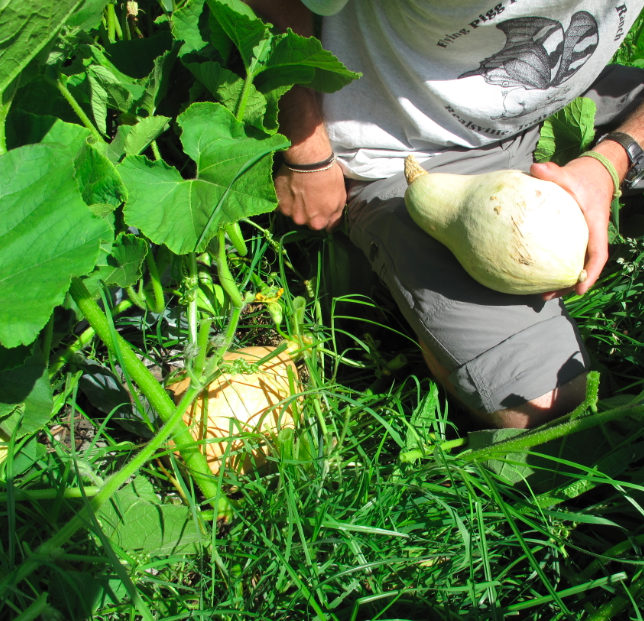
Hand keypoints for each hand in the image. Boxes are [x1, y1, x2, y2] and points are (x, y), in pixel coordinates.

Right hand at [275, 161, 346, 231]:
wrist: (308, 160)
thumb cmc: (328, 178)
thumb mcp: (340, 199)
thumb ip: (335, 217)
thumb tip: (330, 229)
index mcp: (317, 223)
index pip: (319, 225)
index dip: (321, 214)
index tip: (321, 203)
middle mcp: (301, 221)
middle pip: (304, 220)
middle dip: (307, 211)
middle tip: (309, 195)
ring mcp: (287, 211)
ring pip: (292, 211)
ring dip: (295, 204)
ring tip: (299, 189)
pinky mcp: (276, 200)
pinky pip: (280, 203)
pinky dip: (284, 198)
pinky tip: (290, 187)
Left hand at [530, 156, 613, 299]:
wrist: (593, 173)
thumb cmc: (583, 177)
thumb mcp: (569, 173)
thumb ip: (553, 172)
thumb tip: (535, 168)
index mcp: (595, 226)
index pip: (597, 253)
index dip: (591, 273)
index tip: (580, 289)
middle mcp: (590, 237)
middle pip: (584, 268)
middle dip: (568, 285)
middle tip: (547, 296)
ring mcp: (581, 239)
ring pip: (573, 265)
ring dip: (559, 281)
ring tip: (540, 294)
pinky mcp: (571, 238)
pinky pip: (563, 256)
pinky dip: (552, 267)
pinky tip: (533, 275)